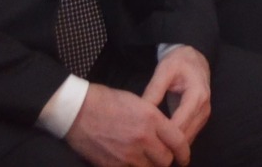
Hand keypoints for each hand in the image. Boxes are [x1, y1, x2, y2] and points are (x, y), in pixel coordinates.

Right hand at [66, 74, 194, 166]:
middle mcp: (143, 138)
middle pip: (165, 160)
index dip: (184, 153)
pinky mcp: (113, 165)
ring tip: (146, 159)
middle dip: (166, 159)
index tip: (184, 157)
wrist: (77, 111)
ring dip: (150, 165)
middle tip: (163, 157)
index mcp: (151, 119)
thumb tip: (165, 135)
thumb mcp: (138, 102)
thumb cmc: (106, 101)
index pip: (178, 142)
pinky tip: (130, 162)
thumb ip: (155, 120)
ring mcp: (127, 155)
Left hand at [145, 45, 211, 151]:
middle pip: (186, 135)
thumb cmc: (179, 62)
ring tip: (152, 153)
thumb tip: (141, 113)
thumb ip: (154, 90)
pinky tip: (162, 147)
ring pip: (189, 139)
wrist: (194, 58)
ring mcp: (204, 114)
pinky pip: (189, 135)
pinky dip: (176, 143)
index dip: (164, 136)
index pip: (181, 123)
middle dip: (168, 146)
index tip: (146, 144)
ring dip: (173, 147)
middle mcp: (204, 108)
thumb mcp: (164, 70)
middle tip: (147, 153)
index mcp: (197, 95)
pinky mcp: (200, 118)